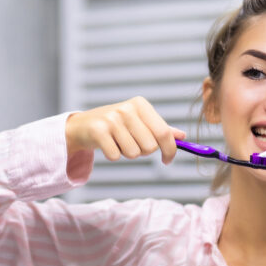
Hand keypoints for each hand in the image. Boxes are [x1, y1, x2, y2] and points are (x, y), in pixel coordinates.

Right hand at [65, 97, 186, 164]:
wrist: (83, 125)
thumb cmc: (115, 124)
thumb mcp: (139, 121)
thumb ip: (160, 129)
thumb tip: (182, 136)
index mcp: (140, 104)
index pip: (164, 133)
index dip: (170, 150)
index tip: (167, 160)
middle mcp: (127, 109)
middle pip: (150, 147)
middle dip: (142, 151)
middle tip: (131, 144)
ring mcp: (112, 119)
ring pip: (133, 153)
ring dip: (127, 153)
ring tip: (118, 142)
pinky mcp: (98, 130)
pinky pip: (115, 156)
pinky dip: (113, 156)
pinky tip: (107, 145)